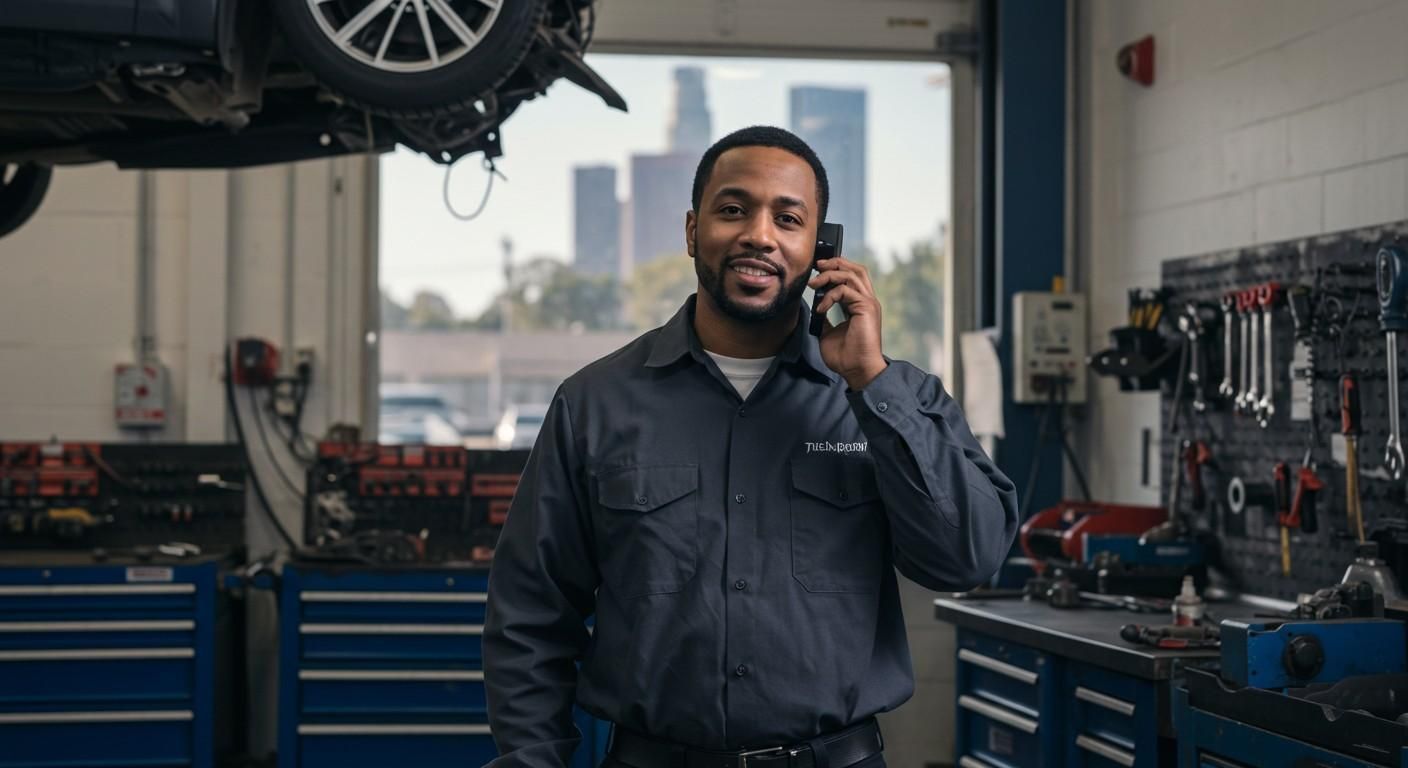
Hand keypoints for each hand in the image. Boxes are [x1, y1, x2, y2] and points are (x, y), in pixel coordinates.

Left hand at [809, 256, 886, 389]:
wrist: (857, 370)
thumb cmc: (846, 356)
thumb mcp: (828, 332)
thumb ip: (825, 317)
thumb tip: (813, 307)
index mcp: (859, 305)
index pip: (851, 277)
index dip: (835, 270)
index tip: (817, 272)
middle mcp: (866, 301)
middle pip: (856, 269)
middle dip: (835, 263)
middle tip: (817, 266)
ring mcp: (868, 303)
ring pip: (852, 274)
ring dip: (829, 275)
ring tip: (814, 284)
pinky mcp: (866, 308)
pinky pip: (846, 290)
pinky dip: (830, 296)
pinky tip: (821, 308)